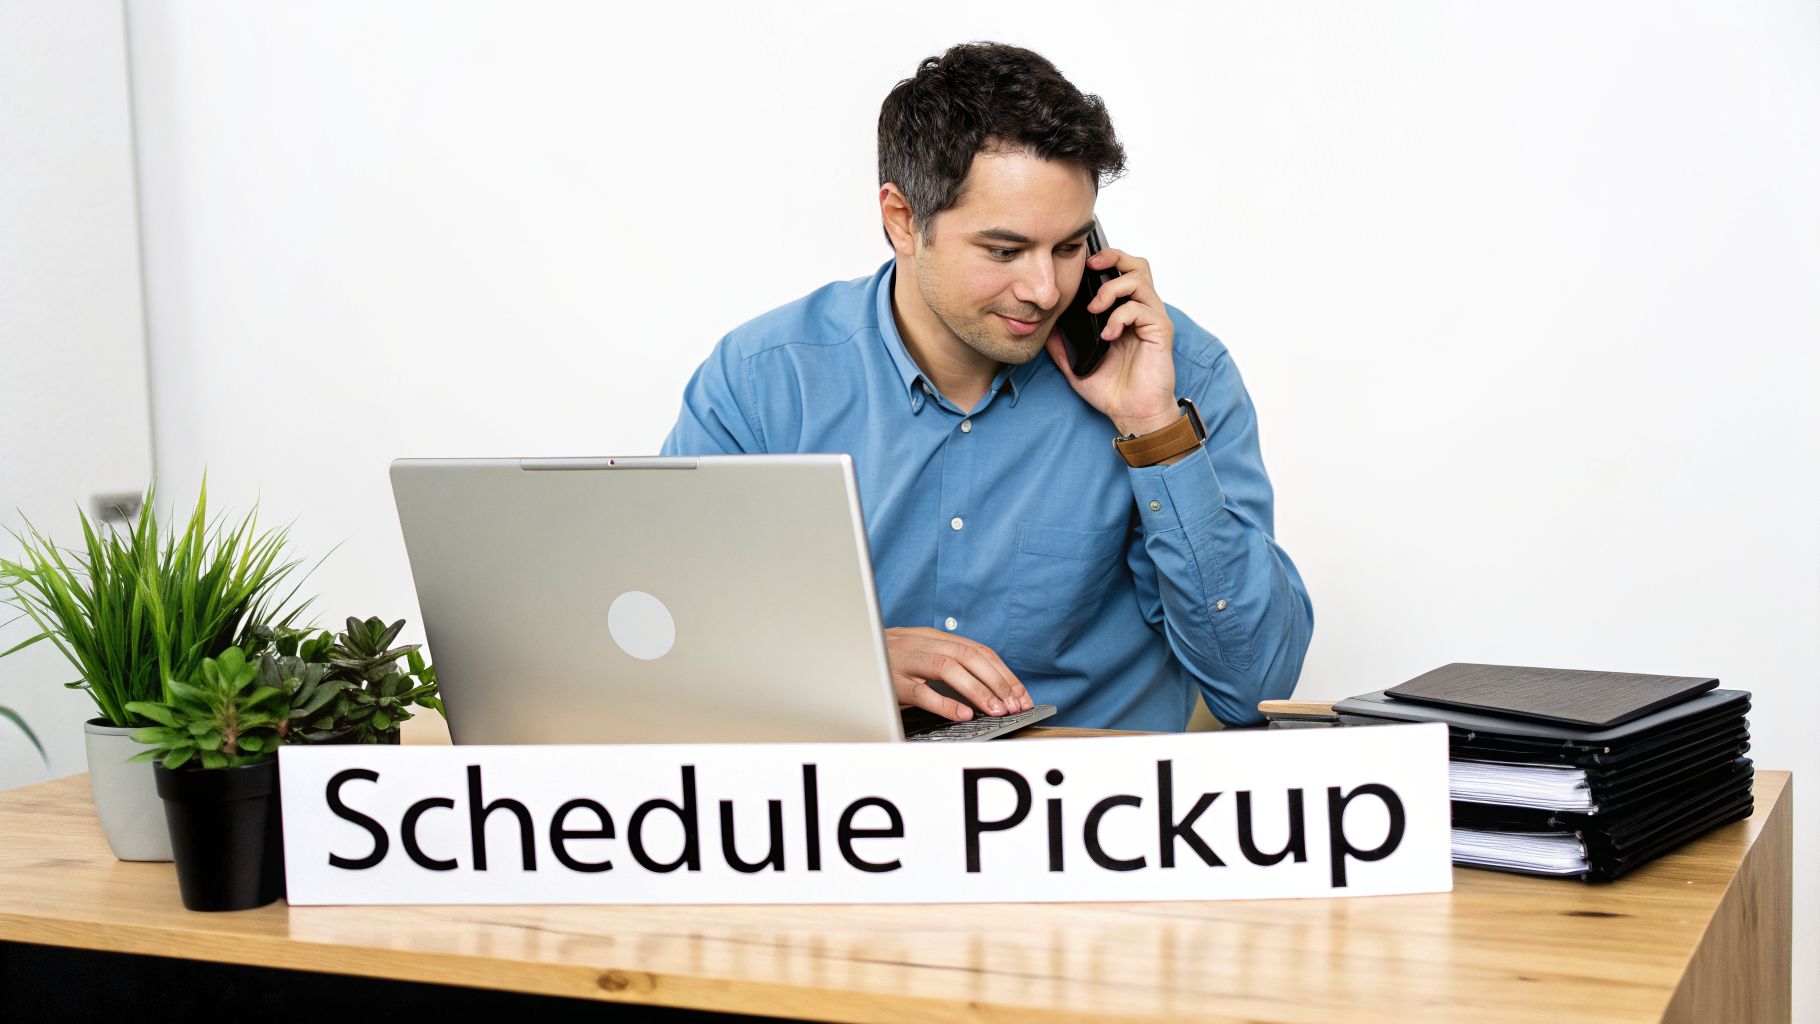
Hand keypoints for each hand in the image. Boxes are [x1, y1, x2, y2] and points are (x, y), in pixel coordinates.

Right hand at [885, 627, 1032, 721]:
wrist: (839, 653)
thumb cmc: (882, 662)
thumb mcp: (915, 657)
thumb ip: (943, 662)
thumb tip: (986, 686)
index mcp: (930, 636)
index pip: (977, 649)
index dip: (1003, 672)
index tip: (1021, 695)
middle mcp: (919, 642)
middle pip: (968, 654)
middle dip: (997, 680)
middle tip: (1015, 705)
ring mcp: (903, 659)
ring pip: (947, 667)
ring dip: (977, 689)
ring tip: (996, 710)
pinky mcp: (889, 679)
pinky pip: (920, 690)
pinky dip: (944, 702)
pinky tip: (962, 714)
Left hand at [1044, 247, 1178, 436]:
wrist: (1132, 414)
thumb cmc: (1112, 389)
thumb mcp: (1075, 364)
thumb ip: (1061, 344)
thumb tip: (1043, 327)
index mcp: (1124, 313)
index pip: (1119, 272)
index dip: (1103, 261)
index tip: (1081, 266)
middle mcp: (1141, 310)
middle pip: (1136, 265)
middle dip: (1112, 257)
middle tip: (1091, 267)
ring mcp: (1152, 319)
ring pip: (1139, 279)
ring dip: (1112, 288)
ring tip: (1095, 309)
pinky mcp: (1160, 331)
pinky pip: (1141, 309)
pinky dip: (1120, 317)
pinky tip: (1108, 335)